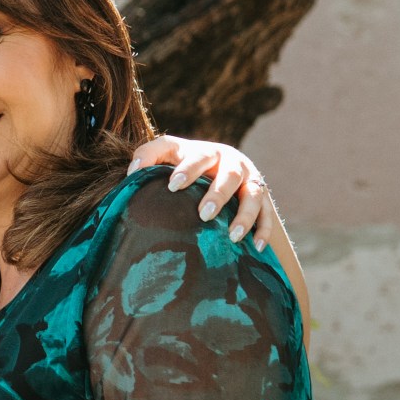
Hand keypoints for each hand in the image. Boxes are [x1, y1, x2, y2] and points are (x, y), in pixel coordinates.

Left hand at [129, 136, 268, 242]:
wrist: (223, 171)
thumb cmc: (187, 167)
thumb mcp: (169, 155)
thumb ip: (149, 156)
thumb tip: (131, 174)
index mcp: (207, 152)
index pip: (197, 157)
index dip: (187, 169)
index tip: (173, 186)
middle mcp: (232, 163)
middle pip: (229, 175)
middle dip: (218, 194)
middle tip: (204, 214)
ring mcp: (251, 180)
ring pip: (254, 195)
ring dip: (244, 215)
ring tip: (232, 237)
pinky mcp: (265, 199)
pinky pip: (268, 215)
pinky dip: (264, 230)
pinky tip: (256, 247)